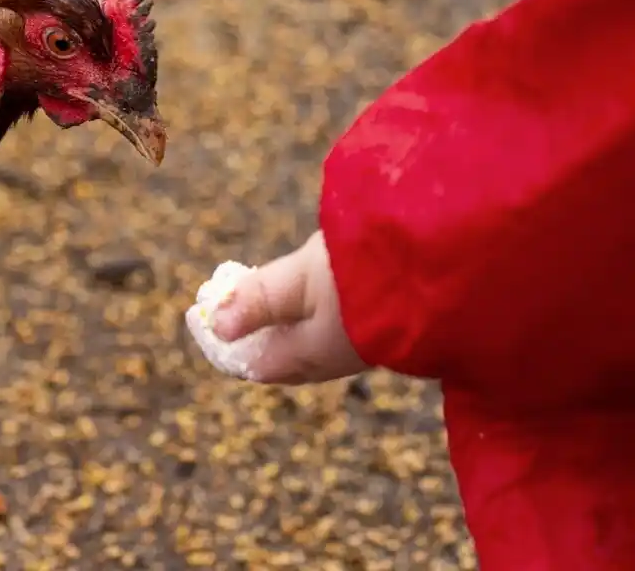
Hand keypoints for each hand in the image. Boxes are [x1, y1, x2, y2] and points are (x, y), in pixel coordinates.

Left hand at [213, 231, 368, 383]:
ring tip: (260, 288)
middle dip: (246, 330)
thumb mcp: (298, 280)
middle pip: (274, 355)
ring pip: (300, 344)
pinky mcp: (373, 331)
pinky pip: (324, 331)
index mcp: (306, 358)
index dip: (220, 342)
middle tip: (226, 296)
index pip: (249, 365)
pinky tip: (303, 289)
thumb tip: (216, 326)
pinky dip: (301, 316)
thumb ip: (258, 301)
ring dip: (274, 322)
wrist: (434, 269)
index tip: (200, 313)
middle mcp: (330, 362)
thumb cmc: (360, 273)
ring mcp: (354, 350)